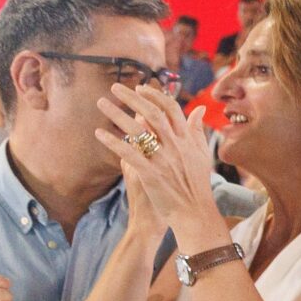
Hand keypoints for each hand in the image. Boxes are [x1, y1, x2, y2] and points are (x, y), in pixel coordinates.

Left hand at [93, 84, 220, 236]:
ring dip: (117, 114)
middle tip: (115, 87)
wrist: (194, 214)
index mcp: (187, 141)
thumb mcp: (201, 155)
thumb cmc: (196, 186)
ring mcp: (163, 160)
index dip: (155, 96)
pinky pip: (129, 153)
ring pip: (138, 130)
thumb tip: (199, 109)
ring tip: (101, 103)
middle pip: (152, 114)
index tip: (140, 88)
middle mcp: (176, 146)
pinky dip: (113, 142)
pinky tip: (99, 133)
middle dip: (133, 98)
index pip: (172, 109)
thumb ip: (198, 131)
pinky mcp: (150, 174)